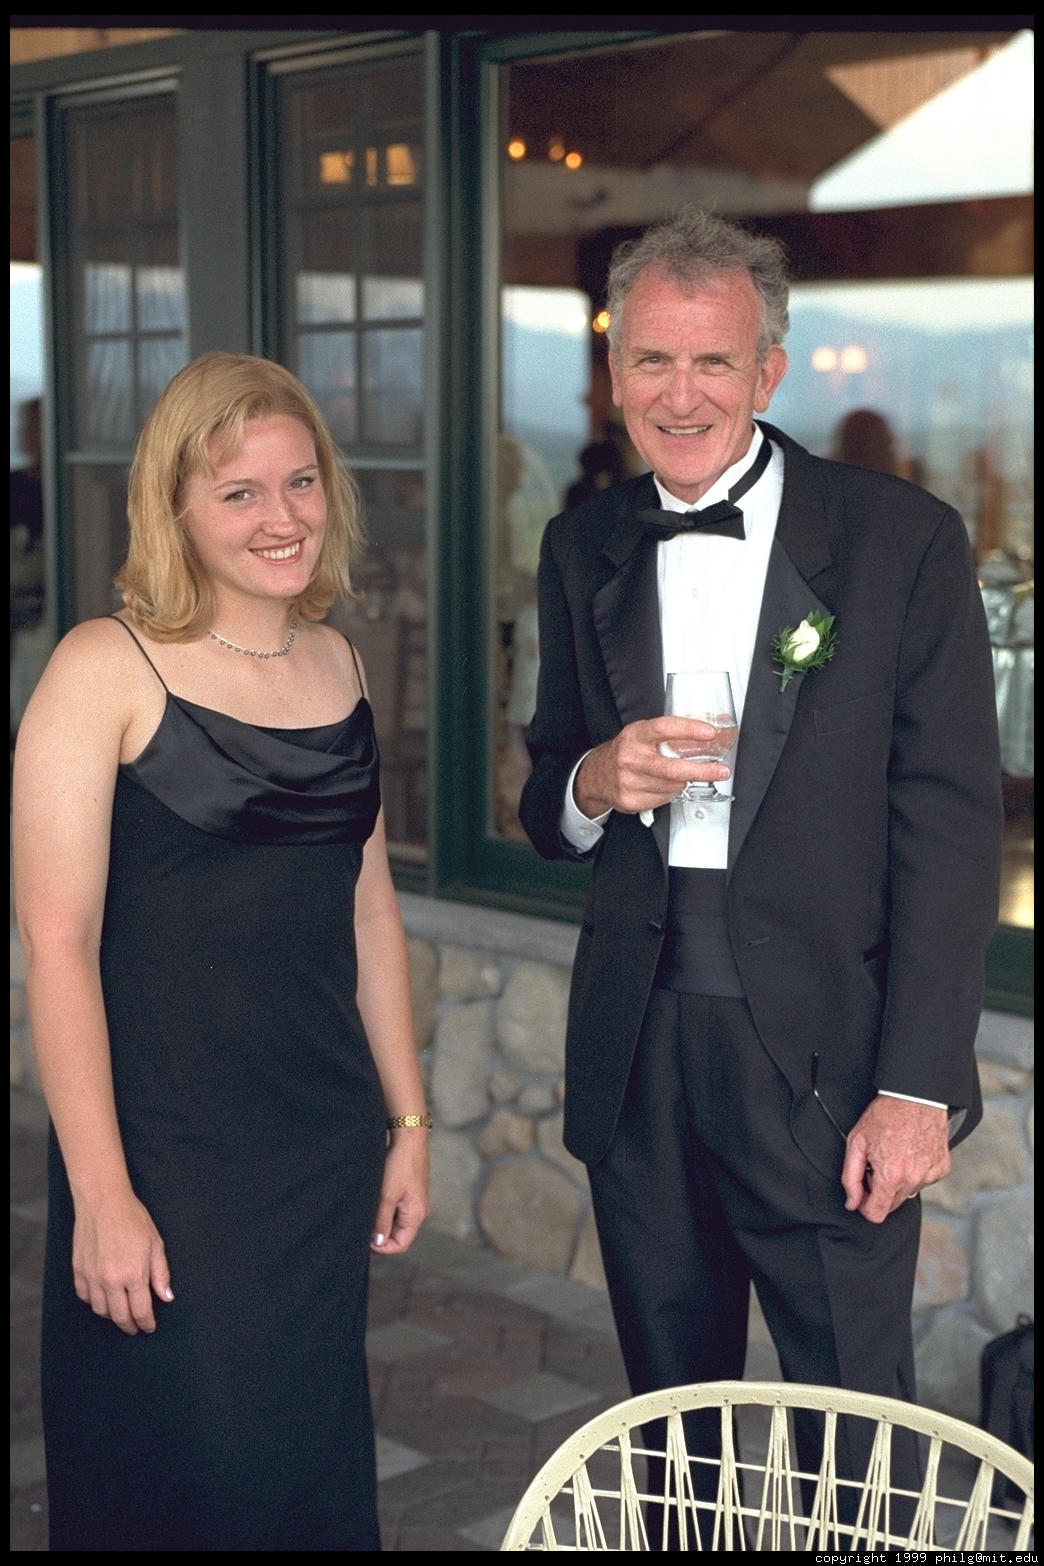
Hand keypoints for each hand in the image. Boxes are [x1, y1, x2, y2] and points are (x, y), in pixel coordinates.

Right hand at [72, 1193, 172, 1334]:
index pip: (141, 1311)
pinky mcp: (78, 1271)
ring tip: (120, 1313)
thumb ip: (161, 1274)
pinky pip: (85, 1297)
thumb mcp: (155, 1244)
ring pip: (100, 1310)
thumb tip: (166, 1297)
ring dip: (112, 1316)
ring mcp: (92, 1276)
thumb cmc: (133, 1219)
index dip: (146, 1323)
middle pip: (119, 1316)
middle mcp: (111, 1280)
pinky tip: (102, 1299)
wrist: (103, 1202)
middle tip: (135, 1327)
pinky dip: (94, 1302)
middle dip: (129, 1326)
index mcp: (133, 1274)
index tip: (149, 1327)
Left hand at [370, 1130, 429, 1255]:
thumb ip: (382, 1222)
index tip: (363, 1240)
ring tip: (366, 1211)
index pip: (400, 1245)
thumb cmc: (400, 1164)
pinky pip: (395, 1209)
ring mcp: (413, 1200)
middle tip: (361, 1226)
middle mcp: (418, 1210)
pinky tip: (373, 1200)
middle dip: (380, 1234)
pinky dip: (383, 1209)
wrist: (408, 1136)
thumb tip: (378, 1243)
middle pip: (398, 1235)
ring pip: (395, 1221)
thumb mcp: (387, 1196)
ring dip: (380, 1221)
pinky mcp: (408, 1191)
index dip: (382, 1247)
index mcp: (416, 1215)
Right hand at [574, 717, 731, 819]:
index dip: (689, 729)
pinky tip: (663, 786)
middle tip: (721, 770)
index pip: (664, 728)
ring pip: (671, 786)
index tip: (709, 732)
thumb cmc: (626, 751)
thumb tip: (709, 731)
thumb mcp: (642, 734)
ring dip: (683, 782)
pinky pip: (663, 799)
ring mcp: (629, 781)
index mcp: (635, 735)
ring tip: (682, 776)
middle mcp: (631, 758)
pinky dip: (670, 793)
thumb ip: (669, 733)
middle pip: (672, 768)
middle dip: (702, 771)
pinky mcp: (630, 800)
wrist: (597, 775)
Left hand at [841, 1095, 950, 1222]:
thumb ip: (850, 1177)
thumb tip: (852, 1202)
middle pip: (893, 1204)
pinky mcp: (942, 1168)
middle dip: (881, 1190)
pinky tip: (910, 1152)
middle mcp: (914, 1179)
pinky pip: (924, 1180)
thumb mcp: (856, 1143)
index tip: (862, 1193)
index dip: (865, 1206)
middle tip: (876, 1165)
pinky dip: (916, 1171)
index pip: (877, 1214)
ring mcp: (930, 1174)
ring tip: (894, 1154)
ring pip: (908, 1192)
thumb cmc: (885, 1115)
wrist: (914, 1096)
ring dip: (899, 1180)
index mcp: (891, 1176)